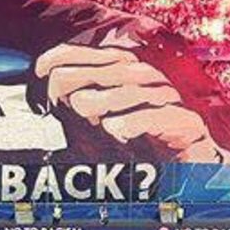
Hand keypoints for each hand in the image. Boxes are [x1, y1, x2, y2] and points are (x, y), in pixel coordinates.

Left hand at [35, 43, 229, 161]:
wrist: (188, 174)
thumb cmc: (137, 151)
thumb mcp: (94, 132)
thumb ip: (73, 113)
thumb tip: (48, 89)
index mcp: (132, 78)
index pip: (102, 55)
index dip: (70, 55)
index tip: (41, 67)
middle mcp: (152, 85)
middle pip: (118, 68)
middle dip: (82, 75)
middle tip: (58, 91)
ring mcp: (171, 104)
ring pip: (138, 91)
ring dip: (104, 98)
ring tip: (80, 109)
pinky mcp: (187, 125)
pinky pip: (162, 117)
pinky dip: (135, 121)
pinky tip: (113, 128)